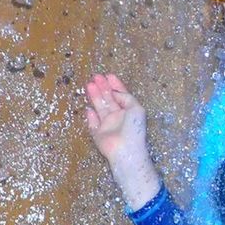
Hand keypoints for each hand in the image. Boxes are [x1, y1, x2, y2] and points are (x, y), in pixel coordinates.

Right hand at [84, 73, 161, 209]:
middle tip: (96, 76)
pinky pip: (92, 123)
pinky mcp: (98, 134)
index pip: (121, 95)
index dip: (115, 85)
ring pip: (99, 107)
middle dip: (103, 87)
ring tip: (89, 84)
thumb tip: (115, 91)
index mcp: (129, 111)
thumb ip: (125, 97)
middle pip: (108, 99)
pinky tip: (88, 108)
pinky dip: (90, 116)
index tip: (108, 75)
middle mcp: (118, 117)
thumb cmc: (134, 128)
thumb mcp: (136, 108)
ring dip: (95, 96)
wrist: (125, 149)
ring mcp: (107, 125)